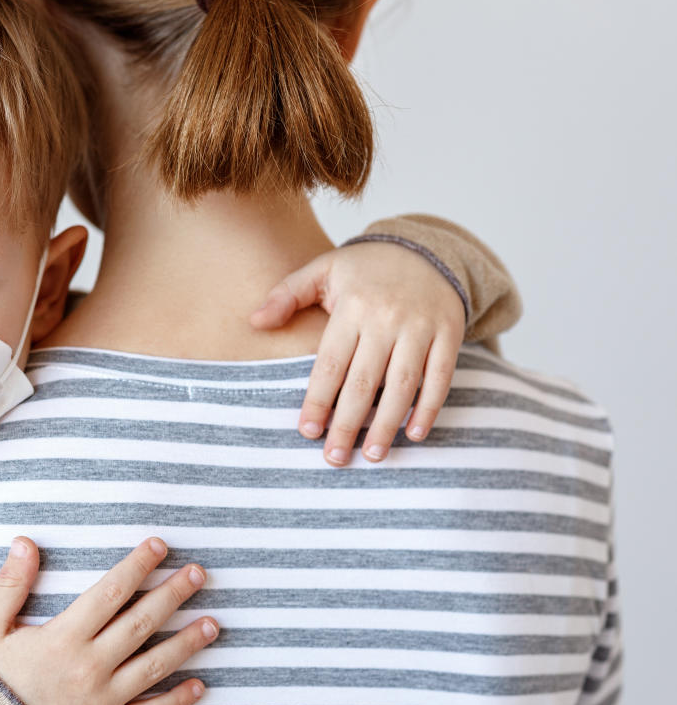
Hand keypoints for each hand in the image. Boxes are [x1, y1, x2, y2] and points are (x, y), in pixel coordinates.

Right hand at [0, 537, 215, 704]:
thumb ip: (9, 585)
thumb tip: (26, 542)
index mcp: (63, 639)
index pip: (110, 593)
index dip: (137, 566)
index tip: (159, 546)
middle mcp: (89, 668)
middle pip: (141, 624)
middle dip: (173, 595)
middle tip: (198, 573)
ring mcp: (101, 702)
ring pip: (154, 667)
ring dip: (187, 644)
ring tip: (213, 623)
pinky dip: (177, 702)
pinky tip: (200, 687)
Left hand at [251, 242, 464, 465]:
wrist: (426, 247)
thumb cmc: (365, 267)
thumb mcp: (323, 269)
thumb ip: (287, 294)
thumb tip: (254, 321)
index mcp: (353, 306)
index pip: (331, 363)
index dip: (319, 400)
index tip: (308, 431)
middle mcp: (387, 318)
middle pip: (364, 381)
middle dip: (347, 423)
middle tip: (334, 457)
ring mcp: (421, 327)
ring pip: (403, 384)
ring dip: (387, 424)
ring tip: (372, 455)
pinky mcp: (450, 333)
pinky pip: (441, 377)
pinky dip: (429, 407)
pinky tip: (414, 433)